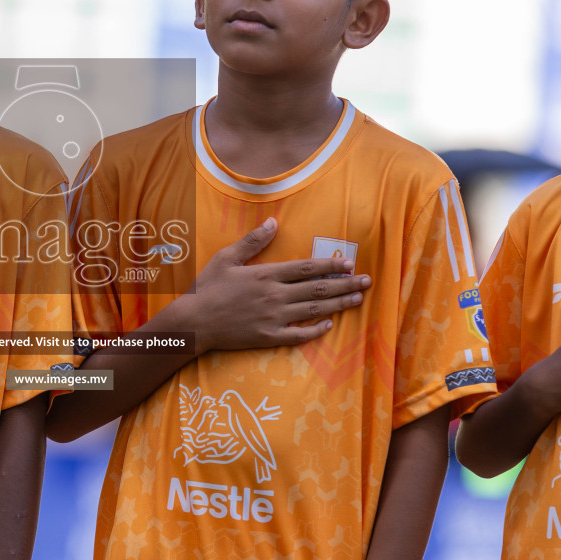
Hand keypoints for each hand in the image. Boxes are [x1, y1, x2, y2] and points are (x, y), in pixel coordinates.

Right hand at [173, 218, 369, 352]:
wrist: (193, 322)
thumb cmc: (207, 287)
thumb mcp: (226, 257)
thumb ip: (252, 240)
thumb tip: (274, 222)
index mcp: (266, 274)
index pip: (307, 268)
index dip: (331, 265)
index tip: (350, 263)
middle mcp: (275, 296)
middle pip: (318, 288)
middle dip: (345, 284)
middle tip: (367, 281)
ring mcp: (273, 318)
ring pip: (314, 310)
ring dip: (339, 304)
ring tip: (358, 299)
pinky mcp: (268, 337)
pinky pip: (298, 335)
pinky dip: (316, 330)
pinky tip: (329, 325)